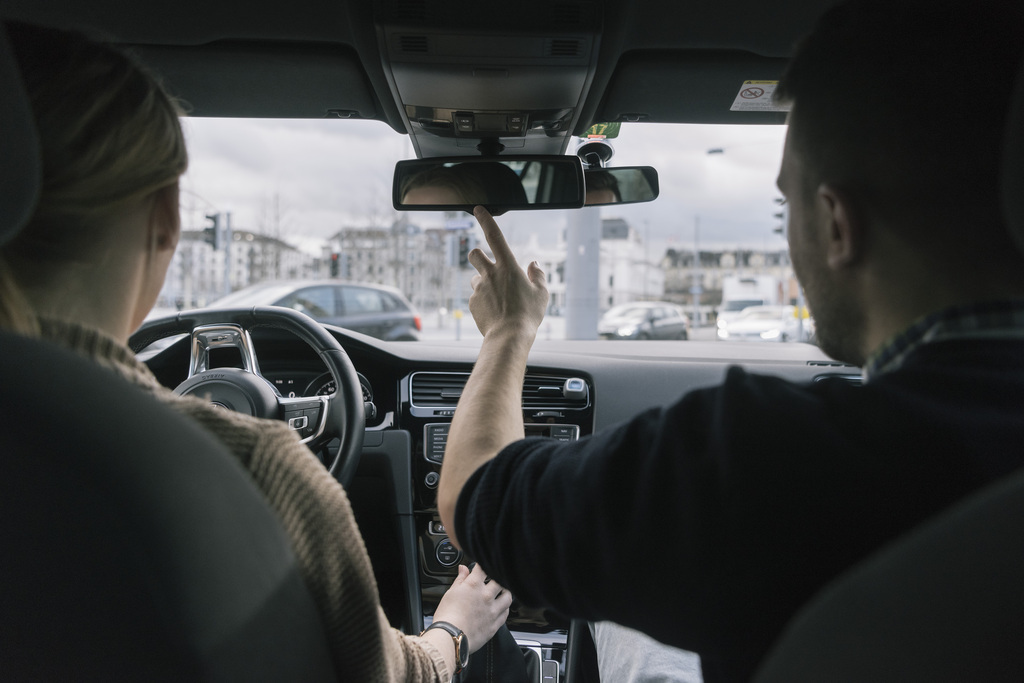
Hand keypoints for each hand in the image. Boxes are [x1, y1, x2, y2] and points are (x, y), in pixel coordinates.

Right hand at [432, 564, 512, 654]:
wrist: (450, 638)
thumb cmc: (447, 617)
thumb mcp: (450, 593)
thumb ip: (460, 579)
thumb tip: (463, 568)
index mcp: (474, 585)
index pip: (483, 568)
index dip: (483, 565)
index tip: (483, 566)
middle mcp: (486, 596)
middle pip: (500, 580)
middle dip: (497, 577)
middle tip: (494, 579)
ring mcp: (492, 610)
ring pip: (507, 597)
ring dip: (505, 593)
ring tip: (502, 592)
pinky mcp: (494, 624)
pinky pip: (505, 614)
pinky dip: (504, 609)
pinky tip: (501, 608)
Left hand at [467, 206, 548, 338]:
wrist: (509, 337)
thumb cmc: (528, 315)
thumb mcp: (541, 294)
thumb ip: (538, 275)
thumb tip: (533, 265)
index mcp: (508, 266)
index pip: (494, 235)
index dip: (485, 219)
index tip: (478, 209)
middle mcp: (490, 274)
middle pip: (474, 253)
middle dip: (478, 254)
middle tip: (487, 265)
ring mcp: (479, 288)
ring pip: (476, 277)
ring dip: (484, 282)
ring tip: (499, 299)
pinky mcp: (473, 303)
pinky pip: (476, 296)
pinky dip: (484, 300)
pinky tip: (495, 312)